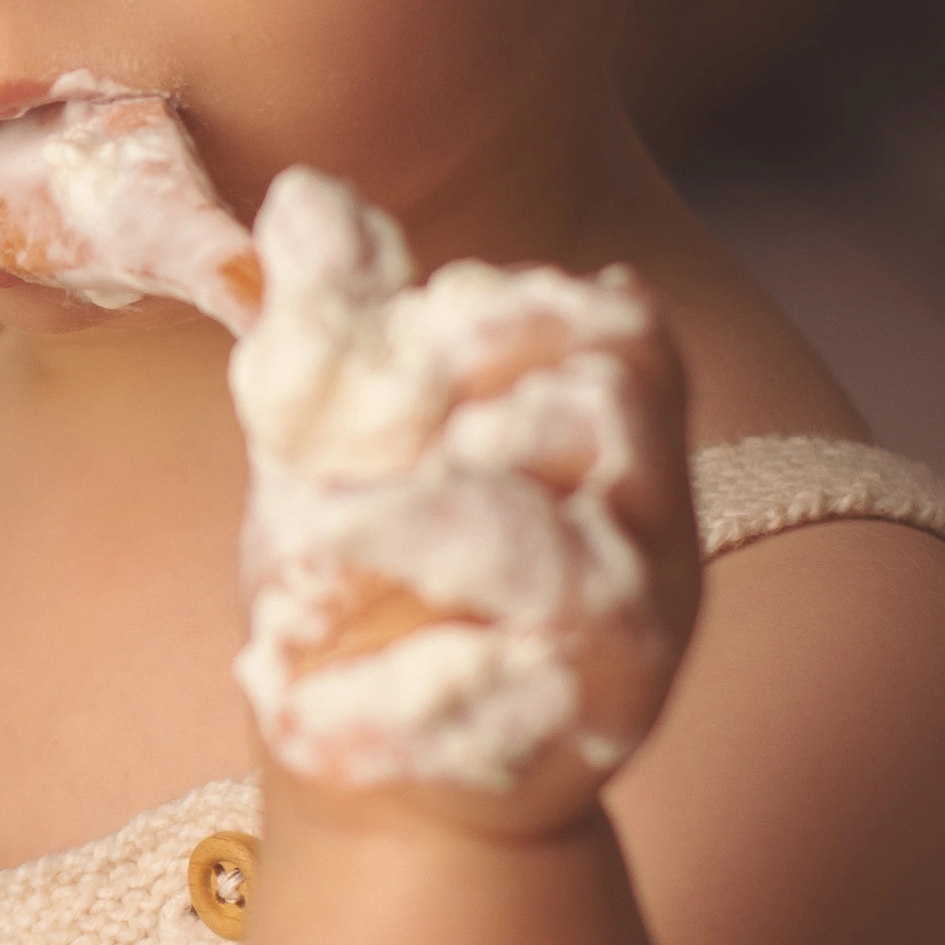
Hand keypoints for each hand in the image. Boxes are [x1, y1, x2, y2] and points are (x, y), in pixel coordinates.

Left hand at [242, 262, 700, 843]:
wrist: (366, 748)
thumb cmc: (362, 578)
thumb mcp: (329, 440)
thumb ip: (334, 331)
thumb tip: (305, 196)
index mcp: (600, 433)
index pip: (614, 328)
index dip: (505, 311)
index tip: (397, 337)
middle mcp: (647, 521)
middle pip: (607, 404)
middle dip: (452, 403)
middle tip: (334, 449)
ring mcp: (637, 623)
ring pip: (552, 536)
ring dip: (401, 529)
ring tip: (304, 551)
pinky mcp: (593, 720)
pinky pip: (513, 667)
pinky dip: (393, 663)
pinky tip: (297, 660)